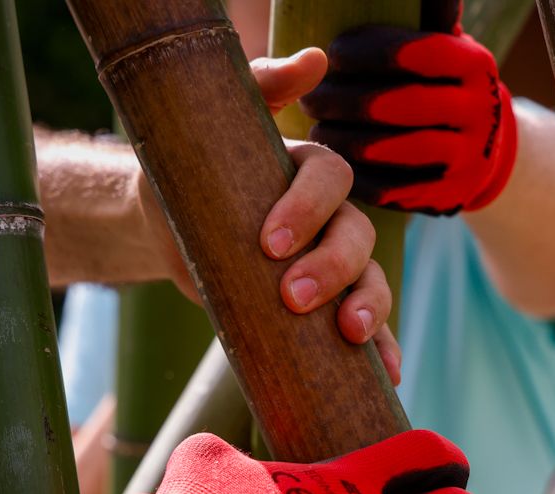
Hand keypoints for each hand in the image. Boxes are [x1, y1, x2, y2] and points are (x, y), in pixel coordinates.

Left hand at [138, 49, 400, 384]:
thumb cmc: (187, 174)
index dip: (309, 209)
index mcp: (307, 175)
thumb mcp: (211, 129)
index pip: (332, 180)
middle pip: (357, 236)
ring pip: (372, 281)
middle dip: (333, 268)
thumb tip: (315, 61)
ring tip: (352, 335)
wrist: (166, 230)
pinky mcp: (324, 308)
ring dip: (370, 307)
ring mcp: (330, 266)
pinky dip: (382, 347)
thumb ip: (259, 86)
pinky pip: (367, 326)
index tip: (269, 242)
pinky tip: (388, 373)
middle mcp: (328, 219)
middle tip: (292, 297)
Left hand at [297, 0, 516, 214]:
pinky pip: (393, 189)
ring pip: (394, 150)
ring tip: (318, 131)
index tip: (332, 55)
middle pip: (399, 104)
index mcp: (472, 65)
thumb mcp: (447, 46)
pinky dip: (357, 177)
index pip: (415, 52)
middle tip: (311, 100)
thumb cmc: (443, 85)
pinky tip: (334, 164)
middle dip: (346, 100)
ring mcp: (466, 157)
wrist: (487, 151)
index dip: (367, 52)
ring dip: (346, 141)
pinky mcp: (448, 195)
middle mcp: (477, 110)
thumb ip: (427, 16)